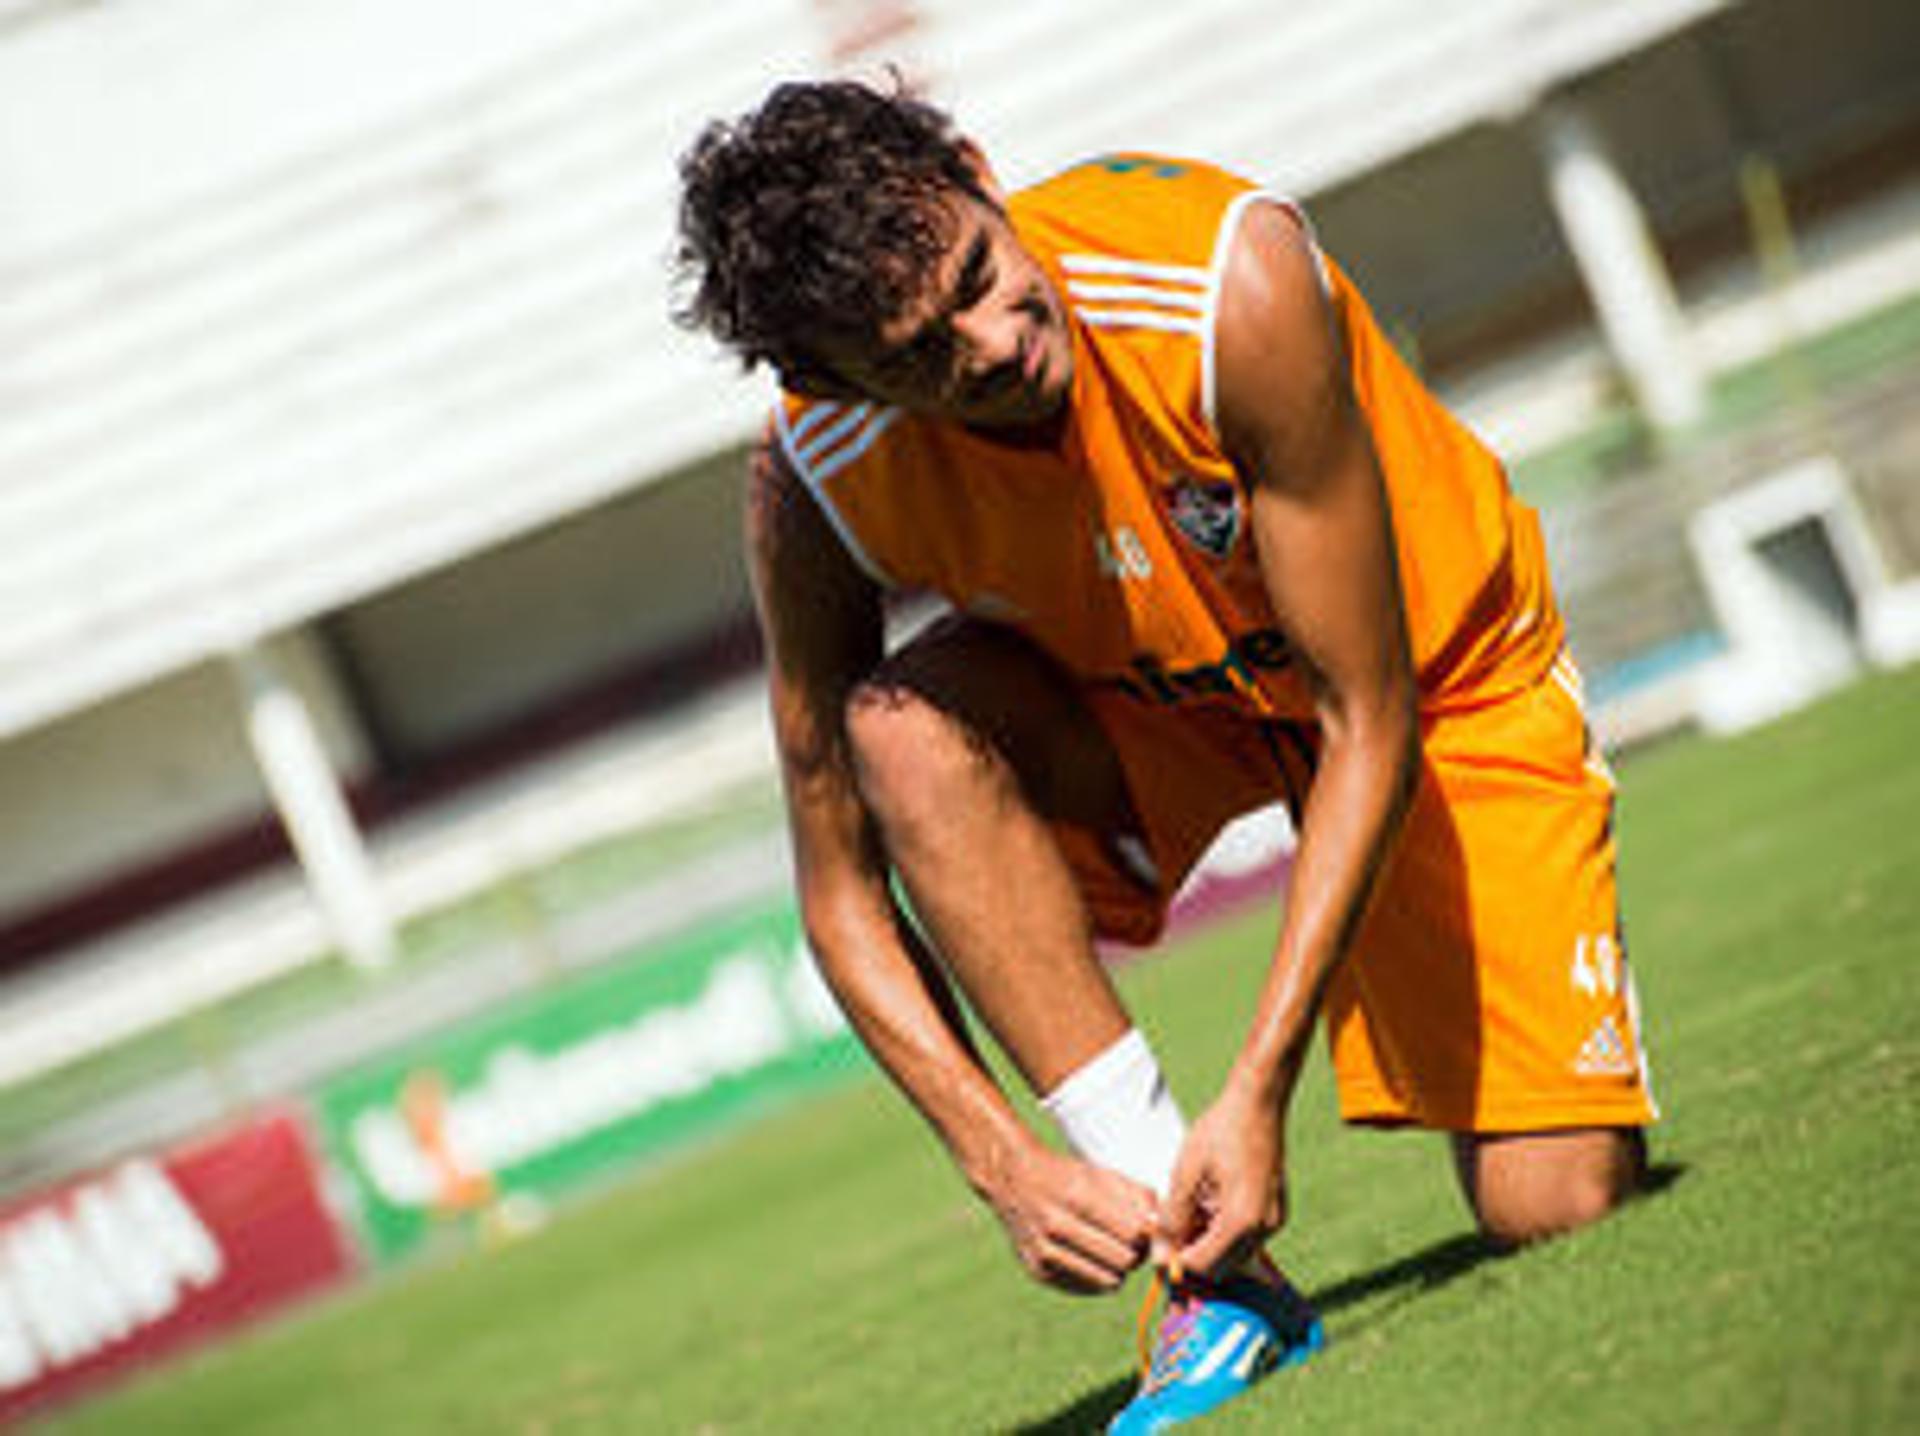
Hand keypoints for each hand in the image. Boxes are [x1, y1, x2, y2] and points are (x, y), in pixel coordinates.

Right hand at [975, 1138, 1157, 1293]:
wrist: (1012, 1180)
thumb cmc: (1067, 1176)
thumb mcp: (1103, 1175)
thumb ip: (1138, 1198)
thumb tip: (1161, 1229)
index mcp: (1076, 1195)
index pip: (1132, 1233)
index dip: (1147, 1235)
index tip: (1145, 1229)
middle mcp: (1056, 1225)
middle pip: (1123, 1261)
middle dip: (1135, 1254)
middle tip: (1131, 1243)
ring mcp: (1043, 1252)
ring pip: (1108, 1280)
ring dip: (1118, 1268)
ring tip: (1113, 1250)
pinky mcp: (1037, 1271)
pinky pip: (1087, 1288)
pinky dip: (1096, 1277)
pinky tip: (1091, 1258)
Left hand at [1159, 1083, 1287, 1277]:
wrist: (1258, 1102)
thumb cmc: (1222, 1130)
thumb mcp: (1187, 1173)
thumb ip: (1173, 1217)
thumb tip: (1160, 1254)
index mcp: (1241, 1222)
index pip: (1203, 1265)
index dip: (1175, 1260)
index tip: (1156, 1243)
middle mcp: (1263, 1228)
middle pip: (1220, 1265)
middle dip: (1191, 1252)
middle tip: (1167, 1227)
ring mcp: (1272, 1221)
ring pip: (1232, 1253)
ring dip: (1205, 1241)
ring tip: (1184, 1208)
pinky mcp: (1273, 1212)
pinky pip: (1244, 1236)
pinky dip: (1221, 1229)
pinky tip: (1203, 1202)